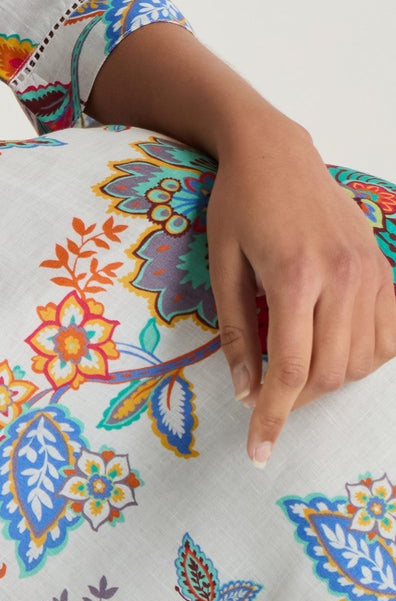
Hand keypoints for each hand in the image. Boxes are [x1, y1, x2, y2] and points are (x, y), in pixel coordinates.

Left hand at [206, 112, 395, 464]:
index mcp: (294, 275)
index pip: (291, 369)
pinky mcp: (384, 269)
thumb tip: (245, 390)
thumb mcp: (221, 263)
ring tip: (296, 367)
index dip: (274, 417)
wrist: (276, 151)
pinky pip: (386, 337)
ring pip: (362, 361)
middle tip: (269, 399)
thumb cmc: (238, 203)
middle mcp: (342, 276)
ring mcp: (370, 272)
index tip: (258, 450)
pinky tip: (332, 347)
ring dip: (329, 379)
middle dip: (298, 401)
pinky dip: (361, 357)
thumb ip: (235, 331)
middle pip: (330, 372)